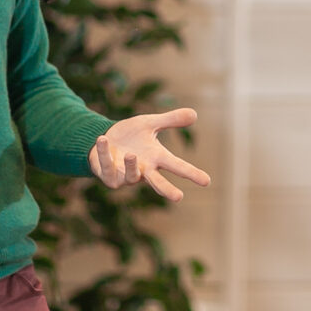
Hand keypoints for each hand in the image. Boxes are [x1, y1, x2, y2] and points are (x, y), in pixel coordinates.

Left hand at [90, 107, 211, 200]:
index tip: (207, 181)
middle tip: (179, 197)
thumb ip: (171, 120)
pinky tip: (103, 139)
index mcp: (156, 158)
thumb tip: (195, 114)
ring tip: (132, 154)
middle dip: (167, 190)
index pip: (177, 166)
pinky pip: (106, 167)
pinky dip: (104, 153)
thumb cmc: (131, 135)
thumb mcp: (150, 123)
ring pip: (131, 176)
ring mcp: (125, 176)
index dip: (191, 173)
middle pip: (157, 183)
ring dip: (132, 167)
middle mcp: (143, 170)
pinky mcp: (108, 176)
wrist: (104, 139)